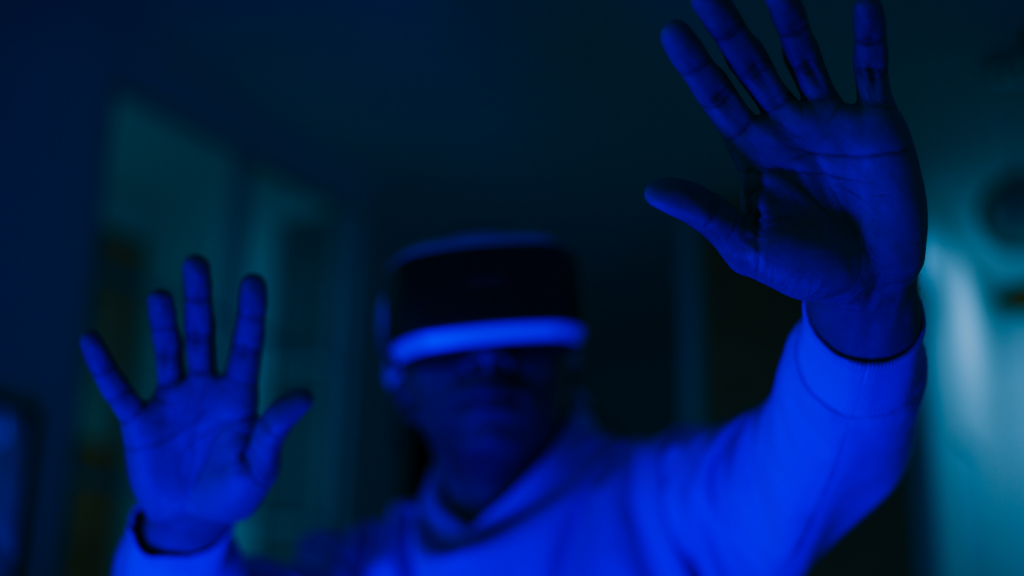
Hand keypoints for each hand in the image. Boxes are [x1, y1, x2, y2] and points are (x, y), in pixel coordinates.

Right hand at [79, 257, 311, 551]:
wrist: (192, 519)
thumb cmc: (234, 493)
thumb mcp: (259, 466)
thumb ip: (275, 431)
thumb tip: (306, 396)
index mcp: (239, 397)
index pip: (246, 346)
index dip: (250, 314)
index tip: (253, 279)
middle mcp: (205, 389)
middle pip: (203, 335)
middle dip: (200, 300)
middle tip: (197, 261)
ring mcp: (172, 401)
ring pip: (167, 352)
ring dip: (162, 323)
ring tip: (160, 294)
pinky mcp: (140, 421)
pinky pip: (118, 390)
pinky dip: (104, 367)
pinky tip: (91, 340)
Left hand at [646, 0, 925, 356]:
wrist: (867, 284)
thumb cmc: (804, 270)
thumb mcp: (746, 245)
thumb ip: (706, 212)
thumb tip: (652, 191)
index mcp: (754, 153)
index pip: (718, 100)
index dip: (696, 67)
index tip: (672, 32)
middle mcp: (787, 128)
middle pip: (753, 69)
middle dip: (730, 33)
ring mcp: (831, 122)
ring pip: (805, 60)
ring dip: (790, 23)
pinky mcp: (876, 124)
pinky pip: (871, 71)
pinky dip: (869, 38)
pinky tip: (864, 3)